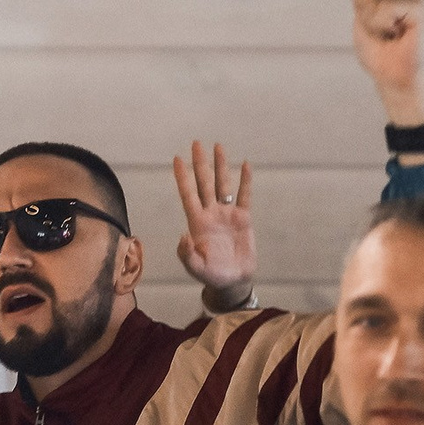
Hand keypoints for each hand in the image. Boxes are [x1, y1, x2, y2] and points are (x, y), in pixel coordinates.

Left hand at [172, 141, 255, 307]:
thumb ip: (187, 254)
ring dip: (220, 166)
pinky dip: (245, 181)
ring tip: (218, 146)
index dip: (183, 177)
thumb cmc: (212, 275)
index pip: (188, 194)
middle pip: (204, 183)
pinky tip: (245, 165)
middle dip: (200, 163)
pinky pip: (245, 196)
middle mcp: (211, 214)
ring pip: (223, 184)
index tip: (178, 158)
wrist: (233, 281)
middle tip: (197, 143)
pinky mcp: (244, 219)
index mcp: (197, 223)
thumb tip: (183, 236)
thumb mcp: (196, 268)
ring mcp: (227, 214)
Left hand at [350, 0, 423, 128]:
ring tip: (390, 36)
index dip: (359, 9)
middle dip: (365, 17)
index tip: (374, 28)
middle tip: (383, 36)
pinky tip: (398, 34)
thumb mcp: (361, 20)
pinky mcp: (419, 8)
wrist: (393, 79)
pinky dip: (384, 24)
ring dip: (375, 23)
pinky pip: (387, 6)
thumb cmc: (380, 55)